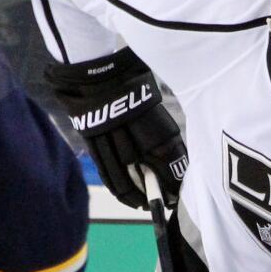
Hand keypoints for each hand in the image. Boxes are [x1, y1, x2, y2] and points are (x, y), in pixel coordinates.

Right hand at [45, 48, 187, 208]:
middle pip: (145, 170)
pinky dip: (115, 185)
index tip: (178, 192)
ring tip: (143, 204)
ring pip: (121, 174)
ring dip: (134, 193)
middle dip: (156, 190)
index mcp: (150, 121)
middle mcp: (130, 132)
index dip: (172, 179)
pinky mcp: (92, 139)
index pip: (167, 159)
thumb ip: (161, 130)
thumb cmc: (130, 82)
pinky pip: (105, 169)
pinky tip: (124, 194)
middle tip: (165, 202)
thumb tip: (174, 156)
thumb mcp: (152, 103)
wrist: (96, 68)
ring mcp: (109, 137)